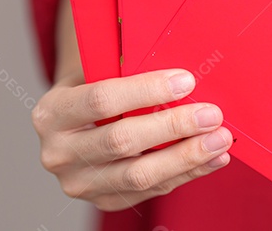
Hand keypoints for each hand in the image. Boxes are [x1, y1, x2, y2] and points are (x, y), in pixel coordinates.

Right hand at [32, 68, 231, 210]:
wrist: (74, 126)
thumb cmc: (93, 89)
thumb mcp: (95, 71)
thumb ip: (126, 69)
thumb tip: (182, 72)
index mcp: (52, 113)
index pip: (102, 100)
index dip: (147, 90)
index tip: (187, 81)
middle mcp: (59, 153)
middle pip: (122, 142)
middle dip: (174, 126)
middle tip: (212, 114)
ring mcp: (80, 183)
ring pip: (140, 175)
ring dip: (187, 157)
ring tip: (220, 140)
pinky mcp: (104, 201)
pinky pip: (152, 191)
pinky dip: (187, 173)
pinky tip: (212, 158)